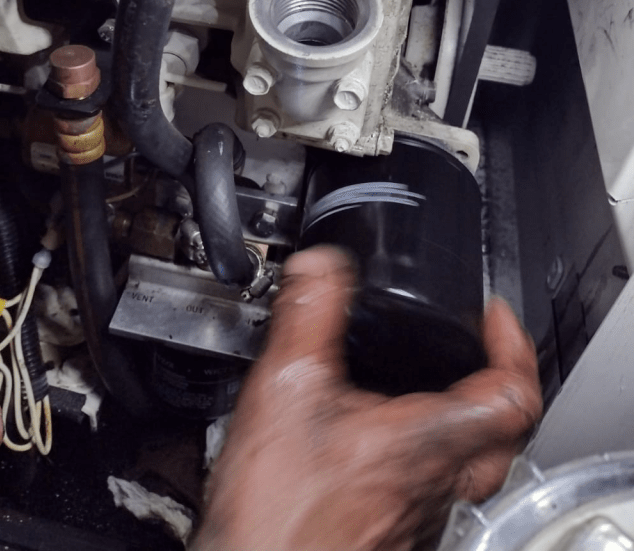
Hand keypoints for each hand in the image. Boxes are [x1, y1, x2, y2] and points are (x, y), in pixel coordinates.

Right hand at [193, 246, 541, 550]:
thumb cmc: (277, 515)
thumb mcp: (285, 389)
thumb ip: (307, 317)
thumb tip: (321, 267)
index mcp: (424, 443)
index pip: (513, 397)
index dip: (515, 346)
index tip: (495, 316)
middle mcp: (436, 486)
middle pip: (508, 434)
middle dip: (500, 377)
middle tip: (478, 344)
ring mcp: (420, 516)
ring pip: (474, 464)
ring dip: (467, 415)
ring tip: (435, 380)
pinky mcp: (396, 536)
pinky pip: (437, 487)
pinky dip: (430, 450)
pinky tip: (386, 439)